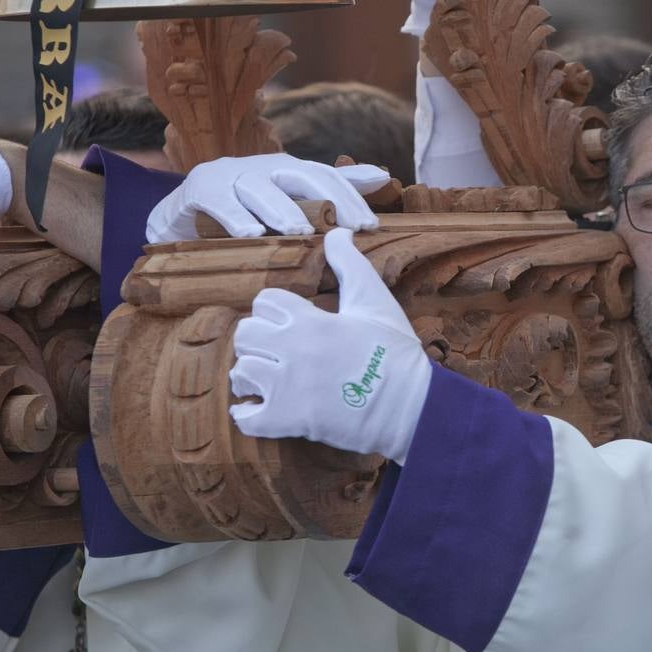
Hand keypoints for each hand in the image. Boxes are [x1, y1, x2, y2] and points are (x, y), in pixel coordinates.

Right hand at [145, 153, 390, 242]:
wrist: (182, 211)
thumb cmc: (244, 206)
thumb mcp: (288, 198)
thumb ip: (332, 186)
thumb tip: (382, 175)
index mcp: (287, 169)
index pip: (326, 177)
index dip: (350, 198)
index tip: (370, 227)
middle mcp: (263, 167)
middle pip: (299, 177)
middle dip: (327, 201)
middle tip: (347, 229)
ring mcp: (230, 175)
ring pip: (260, 189)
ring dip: (282, 210)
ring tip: (302, 232)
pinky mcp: (201, 188)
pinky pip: (221, 202)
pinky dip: (235, 218)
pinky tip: (251, 235)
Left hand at [228, 228, 432, 462]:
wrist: (410, 404)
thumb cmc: (394, 351)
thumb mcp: (374, 300)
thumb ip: (349, 264)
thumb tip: (338, 231)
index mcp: (311, 319)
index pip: (265, 302)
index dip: (274, 310)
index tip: (287, 322)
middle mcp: (293, 350)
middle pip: (245, 335)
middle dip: (257, 341)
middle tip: (275, 351)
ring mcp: (288, 387)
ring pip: (242, 373)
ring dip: (251, 377)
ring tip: (266, 381)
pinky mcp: (289, 421)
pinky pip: (246, 419)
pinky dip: (246, 414)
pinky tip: (257, 409)